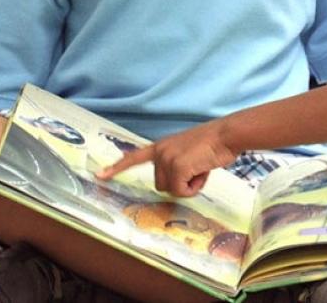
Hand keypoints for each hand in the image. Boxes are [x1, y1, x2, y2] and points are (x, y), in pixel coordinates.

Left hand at [97, 122, 236, 196]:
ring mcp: (167, 159)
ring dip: (189, 185)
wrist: (226, 134)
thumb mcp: (189, 152)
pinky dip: (195, 186)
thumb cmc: (213, 144)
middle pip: (161, 185)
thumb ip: (177, 162)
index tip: (100, 175)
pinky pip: (183, 191)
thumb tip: (177, 181)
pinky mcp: (176, 167)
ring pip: (172, 190)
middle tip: (197, 168)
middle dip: (180, 183)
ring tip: (201, 167)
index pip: (135, 157)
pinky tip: (203, 170)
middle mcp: (160, 152)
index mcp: (161, 146)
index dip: (117, 167)